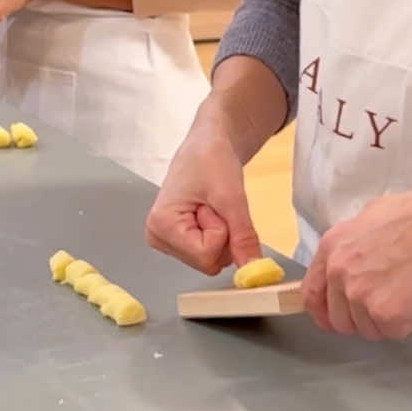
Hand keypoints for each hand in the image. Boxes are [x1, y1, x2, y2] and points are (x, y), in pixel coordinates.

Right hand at [145, 110, 261, 275]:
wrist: (207, 142)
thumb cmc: (211, 158)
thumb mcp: (231, 196)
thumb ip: (242, 235)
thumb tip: (255, 268)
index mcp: (160, 226)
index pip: (205, 255)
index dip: (221, 231)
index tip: (212, 203)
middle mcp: (157, 237)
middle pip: (207, 261)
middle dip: (221, 234)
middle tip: (213, 204)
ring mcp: (166, 240)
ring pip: (210, 259)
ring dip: (221, 233)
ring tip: (210, 205)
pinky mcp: (177, 240)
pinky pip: (208, 252)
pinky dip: (218, 234)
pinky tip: (207, 212)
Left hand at [302, 180, 411, 339]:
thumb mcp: (371, 217)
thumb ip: (351, 245)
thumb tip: (348, 262)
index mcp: (332, 247)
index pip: (311, 293)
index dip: (323, 310)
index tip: (333, 317)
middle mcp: (339, 272)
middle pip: (338, 319)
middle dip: (361, 317)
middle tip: (389, 299)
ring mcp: (361, 295)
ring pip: (367, 329)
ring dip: (386, 320)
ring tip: (408, 290)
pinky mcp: (386, 314)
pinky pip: (391, 333)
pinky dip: (407, 322)